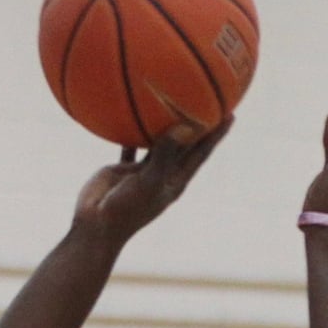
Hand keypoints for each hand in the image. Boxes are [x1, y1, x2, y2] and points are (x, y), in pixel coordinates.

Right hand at [73, 118, 232, 243]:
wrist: (96, 227)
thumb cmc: (126, 210)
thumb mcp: (149, 182)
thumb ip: (165, 156)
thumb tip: (184, 127)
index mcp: (175, 181)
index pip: (201, 153)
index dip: (217, 134)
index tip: (231, 114)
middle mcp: (163, 174)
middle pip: (185, 144)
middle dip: (197, 124)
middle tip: (209, 100)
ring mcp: (143, 172)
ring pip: (159, 143)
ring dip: (167, 125)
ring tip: (174, 102)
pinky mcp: (123, 171)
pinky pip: (131, 146)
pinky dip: (132, 132)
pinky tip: (132, 115)